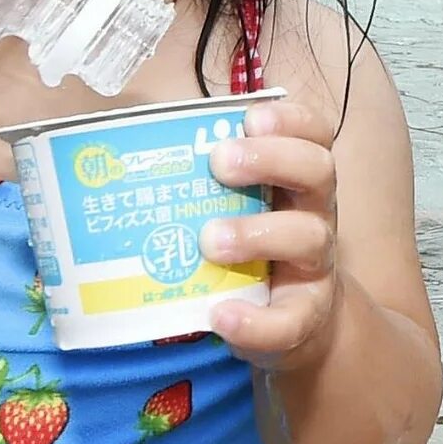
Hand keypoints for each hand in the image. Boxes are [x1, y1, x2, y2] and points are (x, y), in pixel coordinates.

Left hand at [199, 98, 343, 371]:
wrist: (296, 325)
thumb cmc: (251, 250)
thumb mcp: (238, 208)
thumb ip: (203, 181)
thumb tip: (124, 151)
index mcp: (296, 178)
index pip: (313, 133)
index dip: (289, 119)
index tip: (250, 118)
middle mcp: (314, 213)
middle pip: (318, 171)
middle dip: (271, 159)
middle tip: (220, 162)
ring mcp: (315, 265)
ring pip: (308, 238)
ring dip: (256, 235)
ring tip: (210, 241)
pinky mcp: (305, 317)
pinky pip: (289, 321)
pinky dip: (254, 321)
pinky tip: (219, 315)